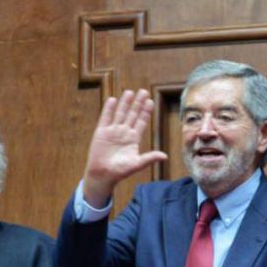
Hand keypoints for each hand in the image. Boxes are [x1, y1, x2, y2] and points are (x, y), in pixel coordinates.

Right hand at [82, 89, 167, 205]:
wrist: (102, 175)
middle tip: (144, 91)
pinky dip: (109, 109)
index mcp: (133, 139)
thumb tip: (165, 156)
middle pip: (132, 114)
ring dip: (125, 103)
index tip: (151, 101)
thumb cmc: (120, 171)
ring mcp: (113, 131)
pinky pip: (106, 118)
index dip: (146, 112)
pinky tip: (113, 100)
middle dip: (138, 103)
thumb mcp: (137, 164)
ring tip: (130, 92)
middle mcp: (124, 132)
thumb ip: (149, 158)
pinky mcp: (101, 132)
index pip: (141, 122)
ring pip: (120, 113)